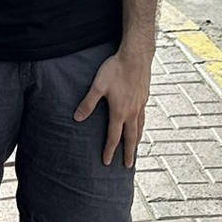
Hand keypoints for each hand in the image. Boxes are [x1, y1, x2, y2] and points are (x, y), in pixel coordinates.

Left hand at [74, 46, 153, 166]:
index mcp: (119, 112)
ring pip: (139, 128)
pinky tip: (140, 124)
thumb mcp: (98, 86)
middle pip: (130, 138)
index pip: (113, 137)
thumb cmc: (115, 69)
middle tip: (127, 166)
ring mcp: (140, 105)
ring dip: (136, 141)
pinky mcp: (145, 98)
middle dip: (128, 153)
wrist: (136, 56)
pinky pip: (144, 117)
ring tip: (135, 149)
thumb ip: (88, 103)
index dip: (109, 150)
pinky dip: (142, 126)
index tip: (106, 162)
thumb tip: (77, 118)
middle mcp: (132, 112)